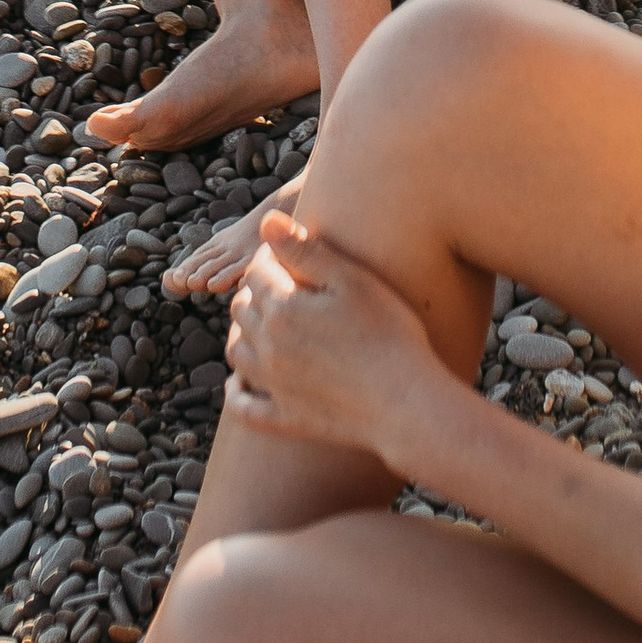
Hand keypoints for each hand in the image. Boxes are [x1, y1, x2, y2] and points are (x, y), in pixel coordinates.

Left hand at [224, 217, 442, 456]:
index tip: (289, 253)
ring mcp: (273, 386)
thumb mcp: (351, 281)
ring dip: (243, 333)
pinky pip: (243, 407)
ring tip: (264, 324)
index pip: (256, 271)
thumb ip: (305, 250)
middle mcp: (267, 347)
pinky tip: (240, 383)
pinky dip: (236, 392)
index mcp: (282, 309)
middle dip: (255, 291)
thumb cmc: (388, 334)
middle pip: (242, 309)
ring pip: (236, 351)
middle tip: (281, 285)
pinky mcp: (284, 419)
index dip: (270, 256)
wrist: (405, 403)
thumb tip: (266, 223)